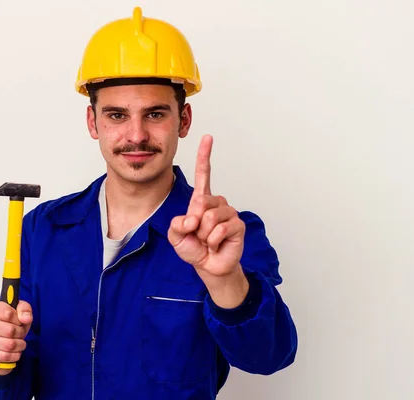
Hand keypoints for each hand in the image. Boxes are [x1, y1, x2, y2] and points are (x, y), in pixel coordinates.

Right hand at [0, 300, 32, 375]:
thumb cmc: (10, 322)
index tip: (18, 322)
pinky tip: (13, 351)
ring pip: (9, 345)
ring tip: (18, 342)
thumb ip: (25, 309)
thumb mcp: (20, 309)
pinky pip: (5, 357)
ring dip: (19, 345)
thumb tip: (25, 318)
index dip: (18, 320)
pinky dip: (14, 355)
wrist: (3, 336)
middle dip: (20, 333)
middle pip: (10, 331)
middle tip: (20, 333)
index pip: (8, 314)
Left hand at [168, 134, 248, 306]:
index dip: (205, 156)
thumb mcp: (176, 236)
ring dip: (203, 234)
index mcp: (201, 201)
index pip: (204, 174)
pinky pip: (220, 229)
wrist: (208, 266)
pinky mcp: (237, 225)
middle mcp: (216, 203)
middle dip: (193, 222)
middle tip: (197, 234)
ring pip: (209, 218)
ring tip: (207, 240)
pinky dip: (213, 241)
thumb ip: (176, 225)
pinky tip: (216, 244)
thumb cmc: (193, 249)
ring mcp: (228, 213)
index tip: (208, 137)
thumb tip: (191, 219)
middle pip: (201, 202)